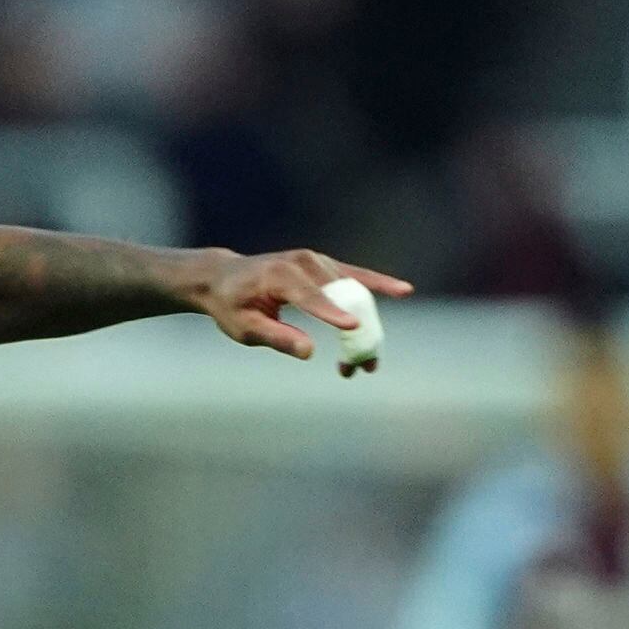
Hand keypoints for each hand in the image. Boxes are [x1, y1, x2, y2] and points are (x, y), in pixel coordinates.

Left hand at [189, 248, 412, 373]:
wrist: (225, 276)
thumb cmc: (232, 305)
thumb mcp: (244, 328)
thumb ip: (276, 337)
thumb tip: (309, 352)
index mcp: (279, 276)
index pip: (310, 297)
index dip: (332, 314)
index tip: (353, 328)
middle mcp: (302, 262)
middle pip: (339, 298)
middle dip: (357, 333)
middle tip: (366, 367)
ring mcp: (316, 260)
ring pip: (351, 292)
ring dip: (366, 325)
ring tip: (368, 362)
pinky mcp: (325, 265)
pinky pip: (356, 275)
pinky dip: (378, 285)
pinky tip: (404, 290)